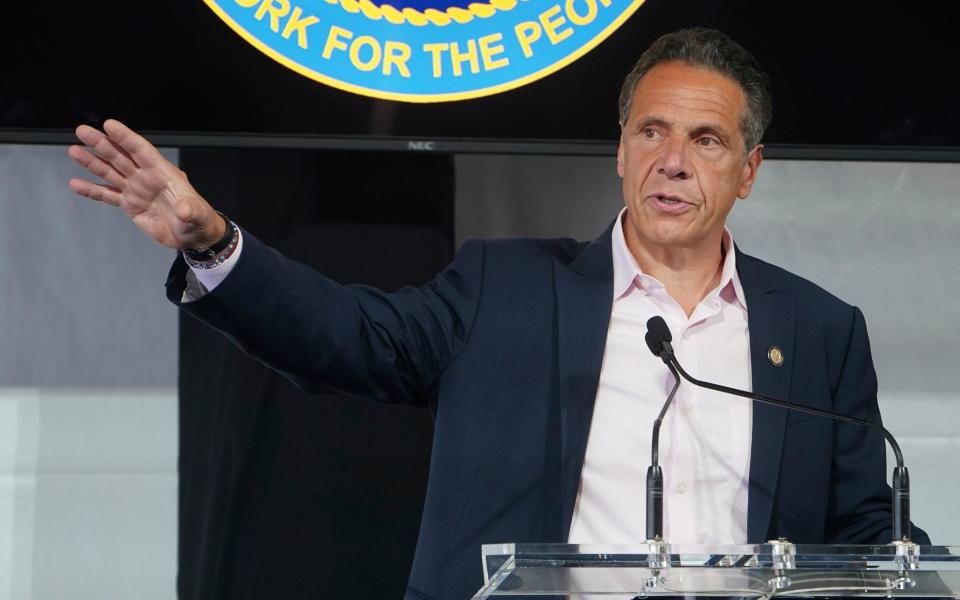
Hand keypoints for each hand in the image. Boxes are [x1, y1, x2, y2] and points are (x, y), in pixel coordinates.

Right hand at [68, 119, 224, 249]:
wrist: (193, 236)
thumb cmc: (199, 220)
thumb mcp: (197, 215)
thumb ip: (190, 210)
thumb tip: (184, 210)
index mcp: (163, 173)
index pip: (142, 150)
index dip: (126, 137)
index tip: (108, 124)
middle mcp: (147, 177)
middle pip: (121, 156)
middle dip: (102, 143)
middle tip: (82, 130)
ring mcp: (137, 189)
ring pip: (111, 172)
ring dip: (92, 162)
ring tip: (73, 150)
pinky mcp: (130, 204)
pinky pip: (107, 195)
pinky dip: (92, 190)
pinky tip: (75, 183)